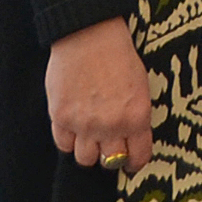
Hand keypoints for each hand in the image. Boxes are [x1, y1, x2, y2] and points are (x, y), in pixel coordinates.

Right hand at [46, 17, 152, 175]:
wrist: (89, 37)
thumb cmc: (119, 57)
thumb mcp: (140, 87)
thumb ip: (135, 116)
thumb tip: (131, 139)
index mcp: (137, 116)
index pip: (137, 156)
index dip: (135, 163)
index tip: (132, 164)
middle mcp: (111, 125)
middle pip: (110, 162)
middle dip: (111, 156)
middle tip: (110, 147)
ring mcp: (83, 124)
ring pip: (84, 158)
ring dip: (88, 150)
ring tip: (90, 137)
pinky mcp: (60, 118)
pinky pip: (63, 145)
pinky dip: (68, 140)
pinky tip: (74, 128)